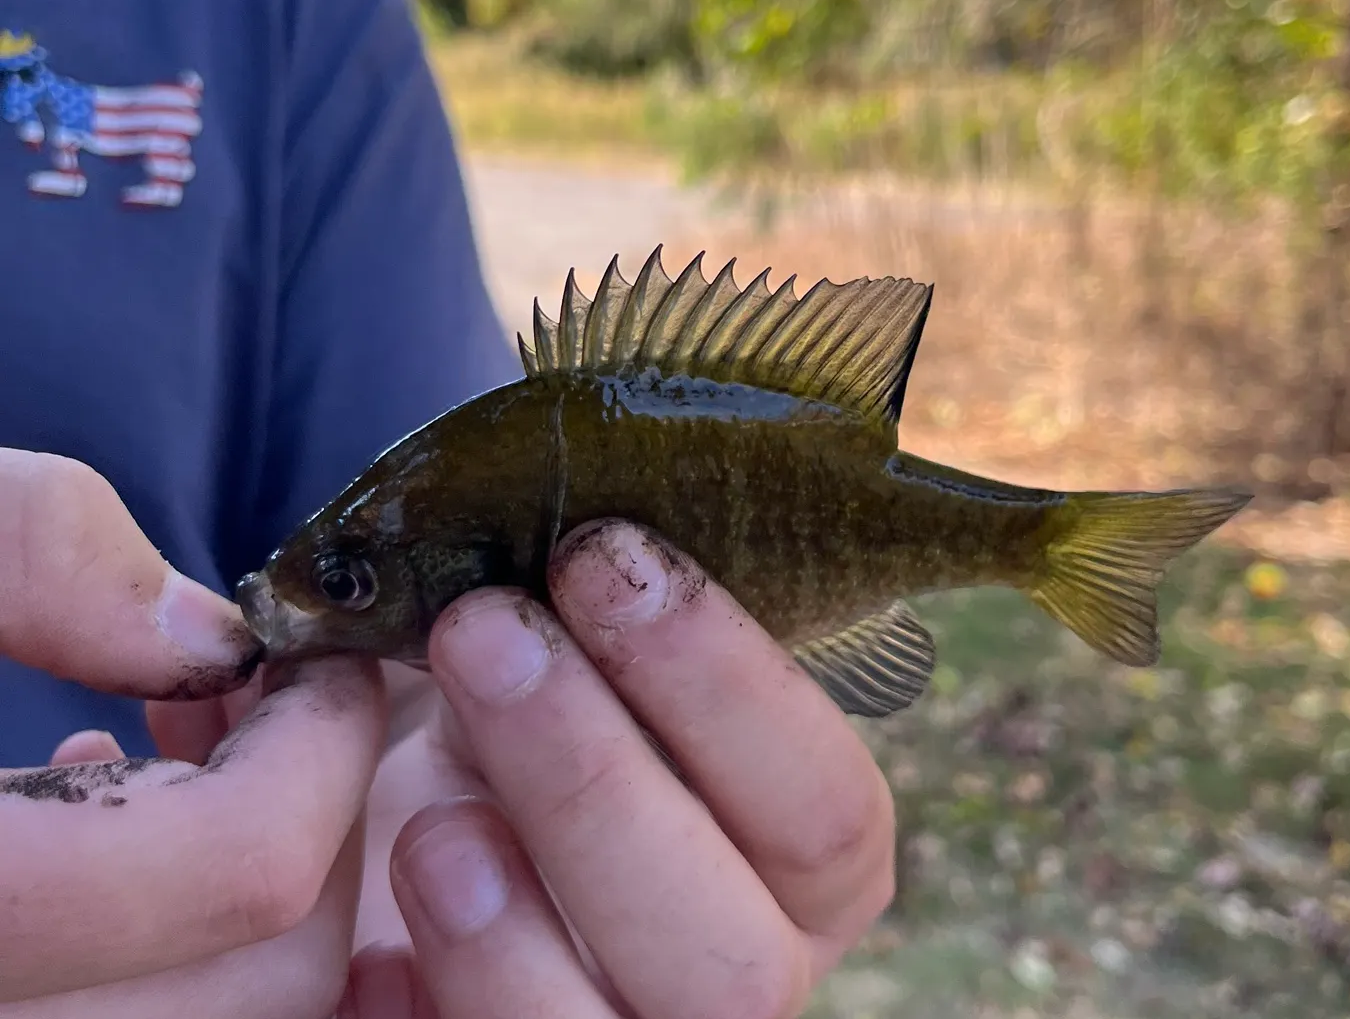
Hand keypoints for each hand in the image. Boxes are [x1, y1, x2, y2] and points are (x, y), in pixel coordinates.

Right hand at [0, 448, 387, 1012]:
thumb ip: (38, 557)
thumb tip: (201, 638)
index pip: (253, 863)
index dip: (321, 737)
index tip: (302, 654)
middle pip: (277, 975)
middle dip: (312, 817)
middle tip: (261, 704)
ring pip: (233, 1017)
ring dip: (251, 880)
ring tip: (178, 746)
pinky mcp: (16, 1007)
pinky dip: (176, 945)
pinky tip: (95, 805)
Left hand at [340, 520, 896, 1017]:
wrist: (415, 843)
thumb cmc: (520, 721)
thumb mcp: (566, 659)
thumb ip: (581, 618)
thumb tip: (528, 529)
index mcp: (799, 867)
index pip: (829, 813)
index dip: (728, 685)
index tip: (600, 555)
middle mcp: (740, 979)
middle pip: (736, 962)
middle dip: (599, 782)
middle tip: (480, 631)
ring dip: (505, 923)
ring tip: (422, 813)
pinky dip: (427, 1004)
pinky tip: (368, 944)